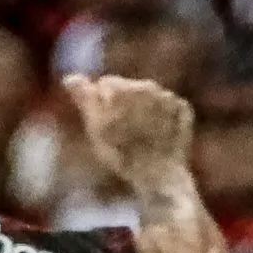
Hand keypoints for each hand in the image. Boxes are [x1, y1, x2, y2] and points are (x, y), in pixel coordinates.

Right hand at [63, 73, 193, 180]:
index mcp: (121, 87)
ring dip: (142, 111)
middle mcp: (147, 85)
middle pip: (128, 88)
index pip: (104, 84)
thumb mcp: (96, 128)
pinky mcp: (183, 109)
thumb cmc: (121, 154)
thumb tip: (70, 78)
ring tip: (140, 136)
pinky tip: (158, 137)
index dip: (100, 104)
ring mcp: (168, 96)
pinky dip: (163, 118)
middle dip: (122, 105)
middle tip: (121, 133)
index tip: (103, 124)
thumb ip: (85, 98)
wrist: (158, 175)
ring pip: (148, 97)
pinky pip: (168, 107)